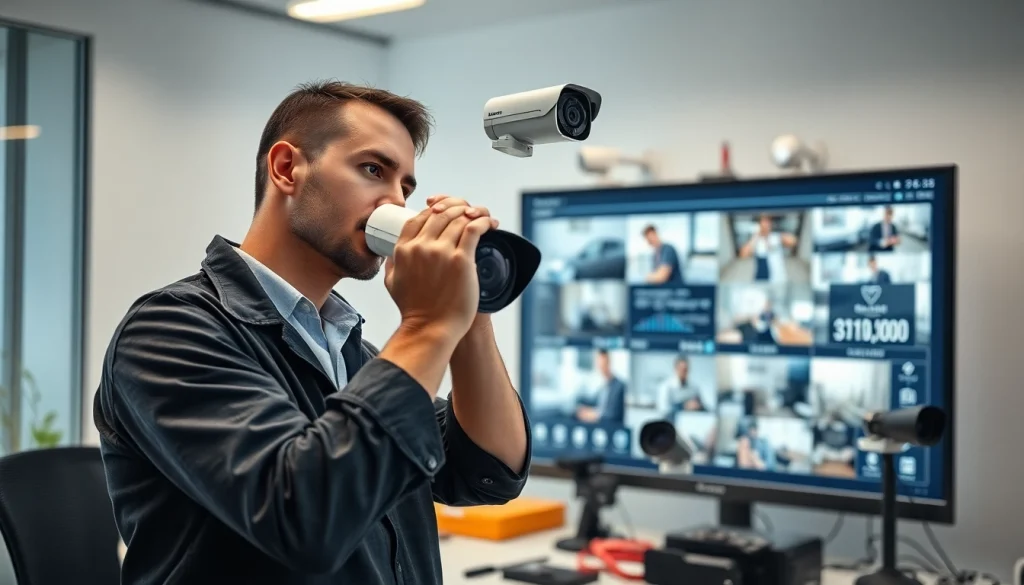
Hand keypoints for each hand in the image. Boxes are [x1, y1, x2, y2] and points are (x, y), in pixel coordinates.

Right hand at [384, 198, 496, 341]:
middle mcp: (421, 247)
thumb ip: (390, 265)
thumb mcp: (392, 283)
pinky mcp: (461, 260)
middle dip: (457, 208)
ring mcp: (441, 252)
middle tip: (469, 213)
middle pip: (441, 213)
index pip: (419, 217)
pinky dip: (484, 221)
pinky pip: (474, 229)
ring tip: (483, 217)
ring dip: (474, 213)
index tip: (446, 213)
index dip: (434, 209)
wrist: (430, 328)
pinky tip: (490, 223)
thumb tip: (390, 255)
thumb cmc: (415, 310)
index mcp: (404, 250)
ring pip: (459, 218)